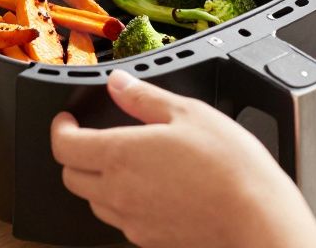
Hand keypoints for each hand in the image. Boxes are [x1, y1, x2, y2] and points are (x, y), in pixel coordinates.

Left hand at [50, 70, 315, 247]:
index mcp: (119, 155)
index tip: (67, 119)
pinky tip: (149, 189)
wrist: (256, 218)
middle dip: (74, 154)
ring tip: (122, 163)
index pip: (64, 146)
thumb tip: (119, 83)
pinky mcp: (150, 240)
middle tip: (90, 138)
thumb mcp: (187, 112)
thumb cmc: (229, 167)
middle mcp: (117, 193)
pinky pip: (122, 221)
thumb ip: (143, 97)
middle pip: (72, 176)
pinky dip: (123, 203)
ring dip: (97, 181)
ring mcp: (132, 221)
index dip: (60, 128)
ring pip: (95, 201)